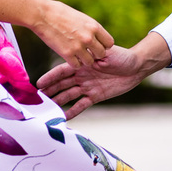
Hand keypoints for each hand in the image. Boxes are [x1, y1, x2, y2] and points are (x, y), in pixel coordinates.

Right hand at [28, 0, 113, 73]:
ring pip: (90, 62)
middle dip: (94, 54)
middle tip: (86, 51)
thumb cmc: (59, 12)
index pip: (109, 43)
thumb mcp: (80, 17)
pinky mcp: (66, 54)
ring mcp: (78, 47)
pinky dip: (73, 63)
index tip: (95, 44)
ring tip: (76, 54)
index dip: (102, 45)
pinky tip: (68, 56)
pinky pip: (77, 65)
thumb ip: (89, 28)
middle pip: (101, 54)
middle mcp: (89, 37)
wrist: (41, 14)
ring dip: (84, 60)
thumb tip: (95, 36)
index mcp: (94, 26)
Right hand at [37, 34, 171, 119]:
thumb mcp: (105, 53)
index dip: (50, 77)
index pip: (61, 71)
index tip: (38, 83)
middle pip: (62, 84)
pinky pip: (81, 104)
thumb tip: (81, 57)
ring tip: (46, 109)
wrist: (135, 67)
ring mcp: (87, 86)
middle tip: (36, 99)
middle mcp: (81, 75)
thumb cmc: (120, 55)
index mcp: (82, 63)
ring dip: (58, 102)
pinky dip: (73, 111)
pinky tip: (63, 117)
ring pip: (69, 95)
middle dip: (49, 91)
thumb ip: (92, 57)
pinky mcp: (95, 96)